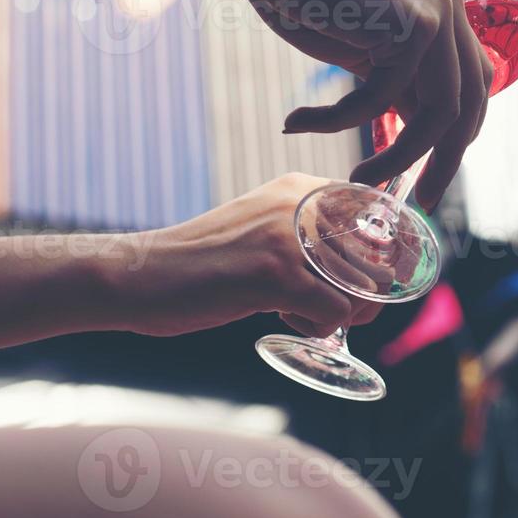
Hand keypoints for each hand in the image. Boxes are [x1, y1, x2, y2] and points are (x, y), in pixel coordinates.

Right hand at [118, 174, 382, 338]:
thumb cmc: (200, 263)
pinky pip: (336, 313)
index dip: (374, 259)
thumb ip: (304, 235)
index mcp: (300, 188)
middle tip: (321, 308)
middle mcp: (302, 204)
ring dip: (339, 315)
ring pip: (365, 290)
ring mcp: (291, 239)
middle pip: (379, 261)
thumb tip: (360, 269)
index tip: (347, 282)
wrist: (139, 274)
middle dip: (361, 298)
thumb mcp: (261, 230)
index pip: (376, 218)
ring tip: (296, 313)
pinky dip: (316, 329)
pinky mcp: (277, 275)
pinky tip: (280, 319)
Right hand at [247, 0, 493, 206]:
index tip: (433, 173)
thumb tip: (419, 132)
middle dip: (447, 157)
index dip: (458, 132)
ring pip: (439, 109)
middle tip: (423, 199)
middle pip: (471, 100)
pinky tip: (300, 121)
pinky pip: (380, 97)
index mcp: (445, 3)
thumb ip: (397, 77)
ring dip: (399, 154)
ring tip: (362, 176)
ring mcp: (438, 9)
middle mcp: (451, 1)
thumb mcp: (365, 47)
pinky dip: (339, 119)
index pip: (474, 81)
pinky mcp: (413, 24)